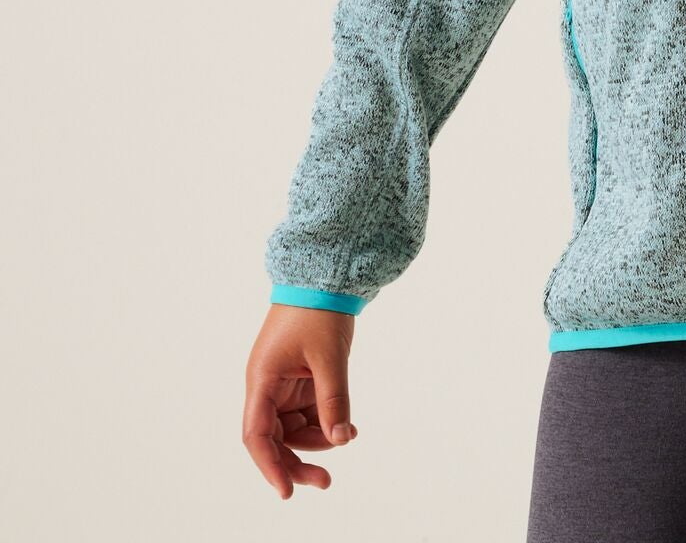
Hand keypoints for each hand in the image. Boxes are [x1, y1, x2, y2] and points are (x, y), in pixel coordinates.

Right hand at [242, 304, 359, 498]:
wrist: (326, 275)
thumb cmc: (320, 310)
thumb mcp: (330, 357)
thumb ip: (334, 400)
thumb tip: (340, 439)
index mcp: (262, 380)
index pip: (257, 435)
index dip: (270, 466)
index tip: (288, 491)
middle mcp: (267, 386)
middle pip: (275, 438)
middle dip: (297, 461)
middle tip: (325, 482)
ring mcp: (284, 383)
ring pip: (293, 428)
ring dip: (317, 440)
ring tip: (347, 438)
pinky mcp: (301, 378)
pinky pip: (308, 411)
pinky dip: (325, 422)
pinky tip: (347, 428)